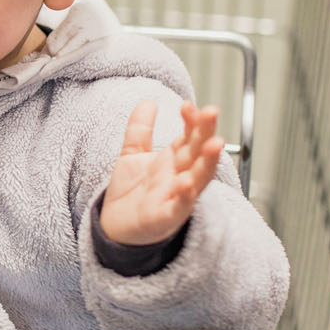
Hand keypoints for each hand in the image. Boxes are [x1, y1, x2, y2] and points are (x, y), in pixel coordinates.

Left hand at [101, 101, 223, 246]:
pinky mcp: (165, 218)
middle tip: (211, 112)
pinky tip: (186, 183)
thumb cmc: (130, 193)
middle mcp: (180, 176)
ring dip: (207, 162)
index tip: (187, 104)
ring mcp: (176, 197)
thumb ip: (140, 129)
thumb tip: (149, 102)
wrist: (115, 227)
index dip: (190, 120)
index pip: (188, 136)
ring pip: (198, 178)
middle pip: (197, 152)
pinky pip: (179, 207)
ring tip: (214, 144)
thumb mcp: (133, 155)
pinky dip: (185, 196)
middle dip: (206, 132)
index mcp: (174, 161)